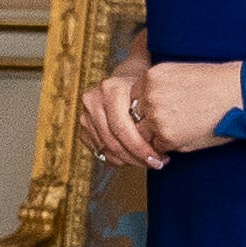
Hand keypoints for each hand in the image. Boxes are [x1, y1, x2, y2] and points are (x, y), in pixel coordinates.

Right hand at [74, 46, 163, 169]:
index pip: (122, 128)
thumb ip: (154, 118)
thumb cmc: (146, 90)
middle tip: (155, 164)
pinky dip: (117, 158)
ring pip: (106, 149)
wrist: (128, 82)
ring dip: (128, 161)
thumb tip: (161, 150)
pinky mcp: (83, 126)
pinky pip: (99, 150)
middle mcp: (94, 99)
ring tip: (146, 162)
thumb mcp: (154, 96)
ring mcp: (85, 113)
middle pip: (113, 141)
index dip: (141, 148)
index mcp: (111, 89)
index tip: (160, 159)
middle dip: (136, 157)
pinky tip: (133, 158)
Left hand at [123, 58, 238, 159]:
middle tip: (169, 126)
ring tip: (180, 131)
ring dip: (156, 137)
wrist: (242, 96)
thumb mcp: (181, 75)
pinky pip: (158, 147)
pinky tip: (187, 137)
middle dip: (147, 124)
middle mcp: (149, 95)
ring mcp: (156, 116)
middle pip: (133, 117)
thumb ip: (158, 89)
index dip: (146, 108)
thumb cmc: (219, 85)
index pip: (134, 97)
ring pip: (142, 134)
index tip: (162, 112)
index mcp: (152, 76)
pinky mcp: (167, 136)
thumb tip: (144, 108)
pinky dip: (168, 147)